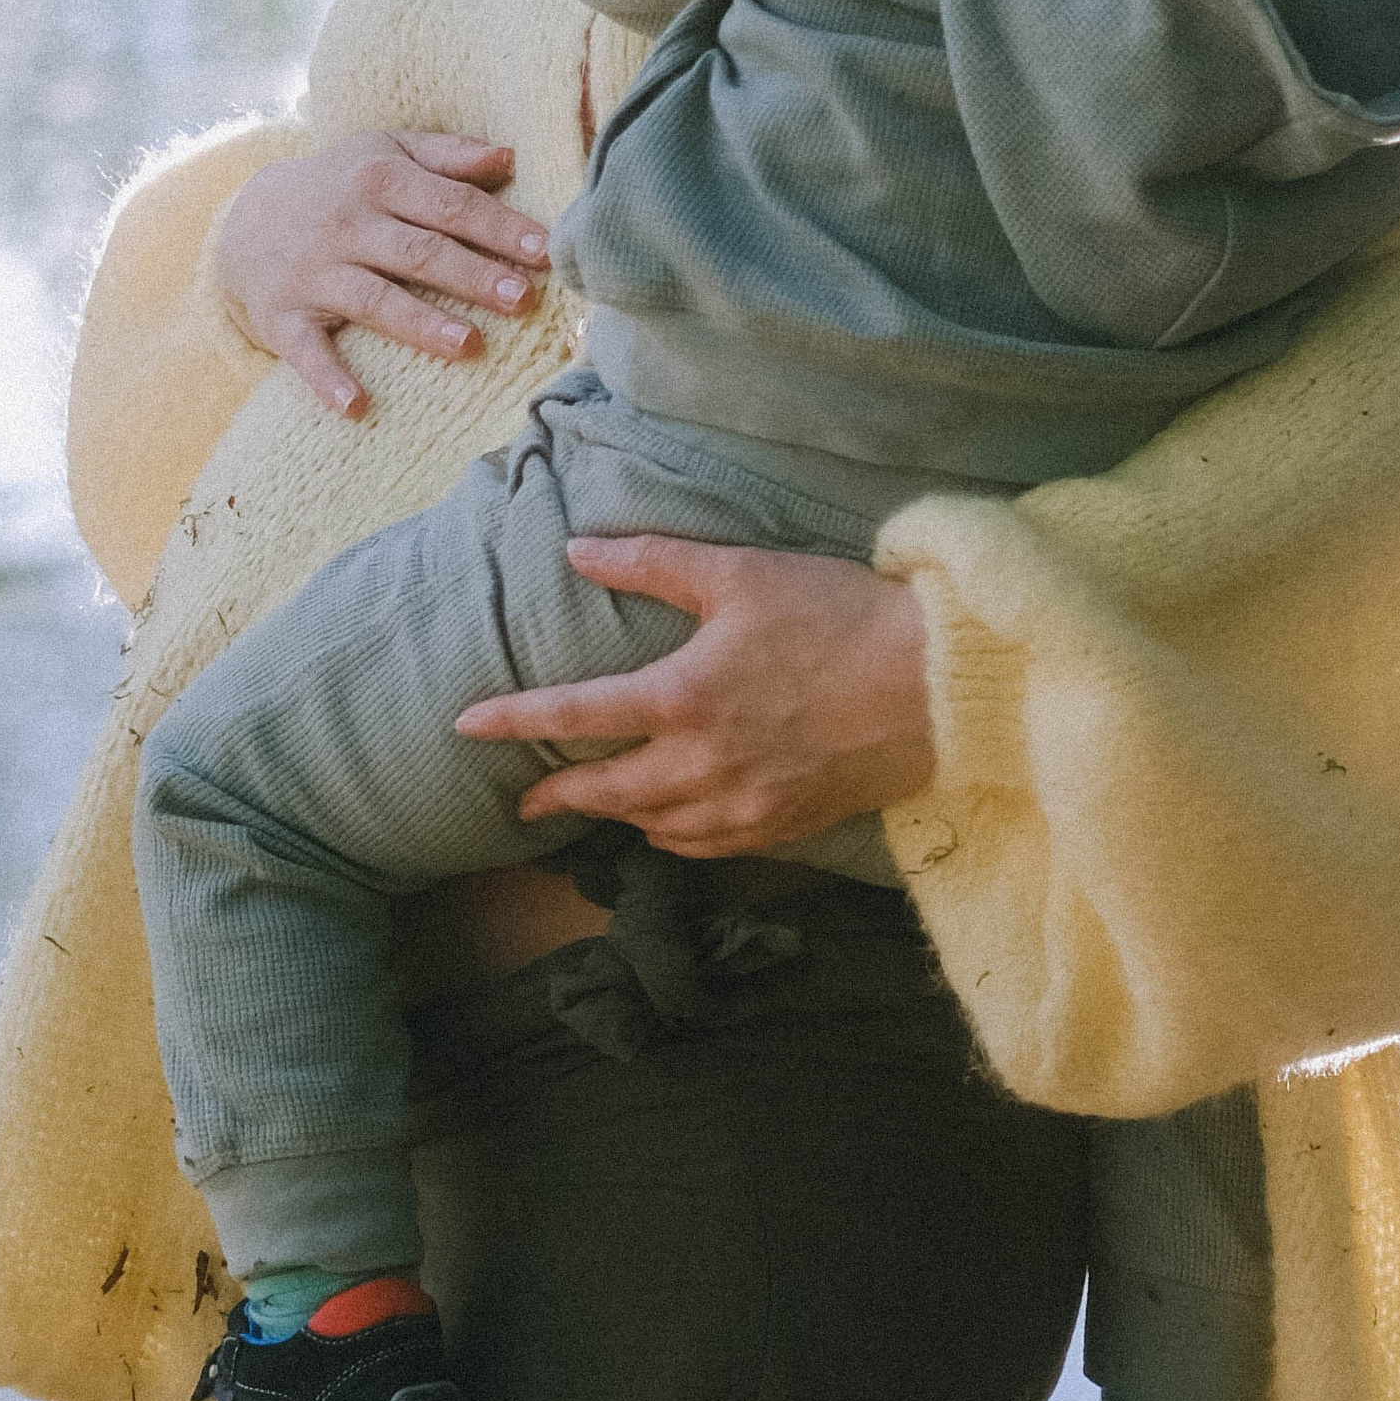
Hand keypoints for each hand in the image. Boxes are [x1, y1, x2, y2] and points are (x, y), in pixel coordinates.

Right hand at [211, 131, 550, 419]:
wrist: (244, 220)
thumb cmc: (340, 186)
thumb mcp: (386, 153)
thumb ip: (449, 155)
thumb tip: (510, 158)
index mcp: (379, 180)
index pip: (450, 205)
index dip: (499, 227)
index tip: (545, 251)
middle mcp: (347, 225)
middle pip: (419, 252)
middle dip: (472, 275)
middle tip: (522, 300)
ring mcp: (314, 274)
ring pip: (374, 299)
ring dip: (420, 324)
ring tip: (470, 345)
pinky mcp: (284, 319)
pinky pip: (307, 352)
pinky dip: (328, 379)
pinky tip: (357, 406)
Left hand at [455, 536, 935, 856]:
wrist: (935, 687)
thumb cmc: (838, 615)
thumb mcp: (739, 572)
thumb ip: (651, 562)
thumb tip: (576, 551)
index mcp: (680, 697)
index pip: (572, 716)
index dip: (512, 720)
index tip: (464, 726)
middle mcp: (699, 765)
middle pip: (605, 793)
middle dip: (558, 799)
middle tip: (527, 803)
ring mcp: (741, 807)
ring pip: (652, 827)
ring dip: (615, 819)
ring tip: (596, 810)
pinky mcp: (781, 829)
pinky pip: (704, 849)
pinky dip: (672, 840)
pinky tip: (667, 829)